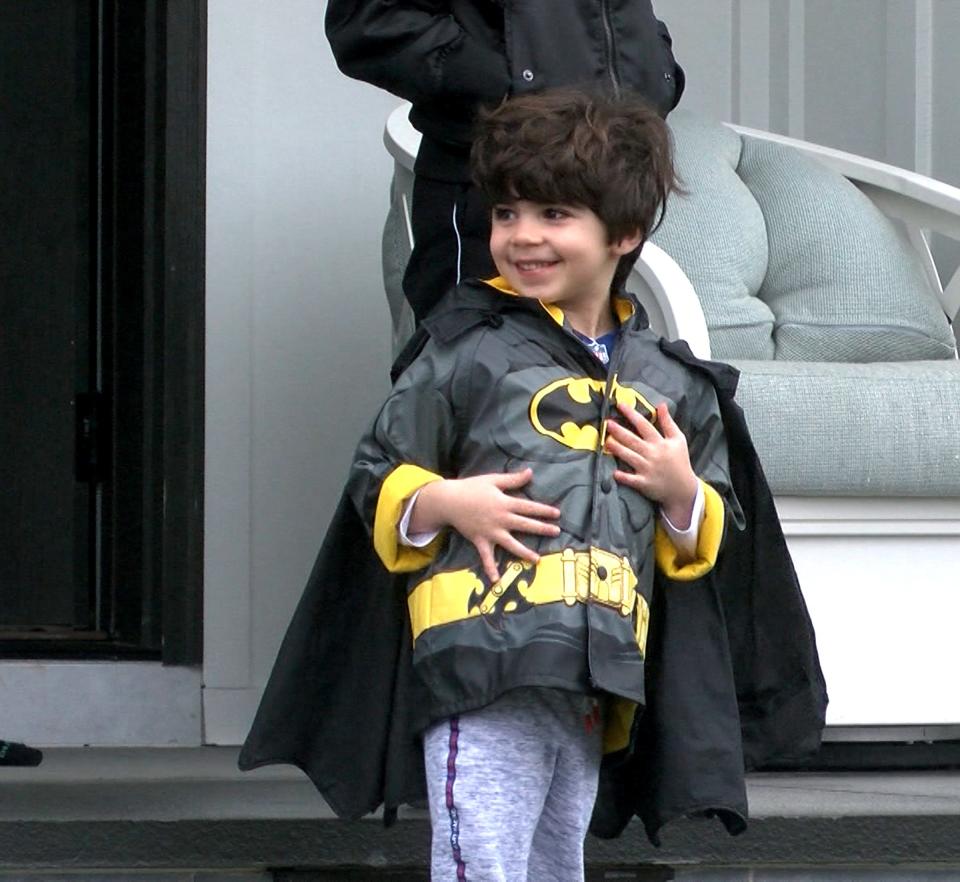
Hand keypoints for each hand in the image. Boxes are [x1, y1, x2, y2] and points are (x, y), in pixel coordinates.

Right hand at [409, 468, 560, 582]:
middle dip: (542, 529)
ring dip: (524, 552)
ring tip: (537, 559)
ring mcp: (491, 532)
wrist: (449, 501)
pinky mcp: (480, 541)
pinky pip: (486, 557)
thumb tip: (531, 472)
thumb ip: (513, 479)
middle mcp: (500, 519)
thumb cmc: (471, 488)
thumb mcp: (493, 480)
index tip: (557, 514)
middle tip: (556, 532)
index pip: (528, 507)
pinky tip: (497, 580)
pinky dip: (490, 569)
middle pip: (525, 525)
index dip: (543, 510)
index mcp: (504, 503)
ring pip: (511, 544)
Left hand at [605, 401, 698, 528]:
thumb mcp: (678, 439)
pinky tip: (614, 472)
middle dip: (619, 431)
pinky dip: (623, 477)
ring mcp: (647, 469)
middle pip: (633, 440)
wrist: (683, 488)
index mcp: (660, 442)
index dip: (631, 414)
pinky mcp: (644, 483)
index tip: (620, 404)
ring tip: (606, 441)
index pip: (644, 425)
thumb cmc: (679, 460)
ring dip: (617, 449)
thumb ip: (668, 422)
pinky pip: (631, 479)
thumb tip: (661, 404)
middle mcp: (652, 454)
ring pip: (629, 457)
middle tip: (607, 423)